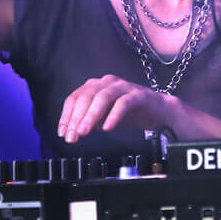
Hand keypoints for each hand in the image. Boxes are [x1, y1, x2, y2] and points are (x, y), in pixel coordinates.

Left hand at [57, 75, 177, 143]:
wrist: (158, 111)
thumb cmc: (129, 113)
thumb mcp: (103, 118)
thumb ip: (88, 121)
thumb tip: (72, 131)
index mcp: (96, 86)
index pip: (75, 97)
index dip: (66, 115)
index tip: (62, 133)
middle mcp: (108, 82)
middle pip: (86, 96)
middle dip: (76, 118)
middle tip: (72, 136)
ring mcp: (123, 87)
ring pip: (102, 97)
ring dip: (91, 116)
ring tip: (84, 132)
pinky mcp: (138, 95)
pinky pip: (123, 103)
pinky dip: (113, 115)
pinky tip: (107, 128)